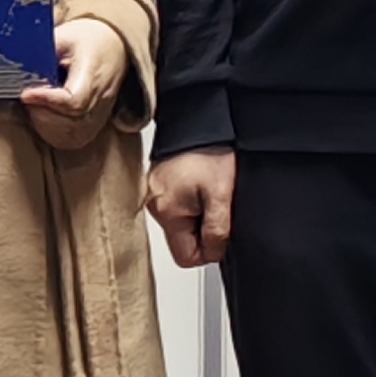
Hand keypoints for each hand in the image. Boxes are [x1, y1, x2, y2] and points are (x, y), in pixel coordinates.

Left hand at [20, 20, 128, 151]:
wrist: (113, 48)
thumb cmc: (87, 41)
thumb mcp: (64, 36)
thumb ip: (42, 51)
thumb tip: (13, 61)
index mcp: (93, 74)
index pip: (74, 100)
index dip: (47, 101)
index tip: (26, 94)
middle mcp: (101, 100)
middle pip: (71, 122)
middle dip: (41, 113)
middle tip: (27, 98)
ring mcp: (99, 116)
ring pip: (70, 135)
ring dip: (45, 124)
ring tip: (34, 106)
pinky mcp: (94, 126)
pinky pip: (72, 140)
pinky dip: (53, 133)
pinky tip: (43, 117)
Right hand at [146, 147, 235, 269]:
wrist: (200, 119)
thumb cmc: (210, 149)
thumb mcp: (222, 194)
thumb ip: (217, 230)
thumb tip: (215, 253)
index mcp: (166, 211)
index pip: (185, 257)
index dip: (209, 251)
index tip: (221, 233)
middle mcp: (154, 204)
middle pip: (182, 241)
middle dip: (204, 231)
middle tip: (217, 206)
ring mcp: (154, 193)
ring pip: (181, 223)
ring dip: (198, 215)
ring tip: (210, 191)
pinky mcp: (159, 183)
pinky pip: (177, 206)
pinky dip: (192, 201)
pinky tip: (201, 185)